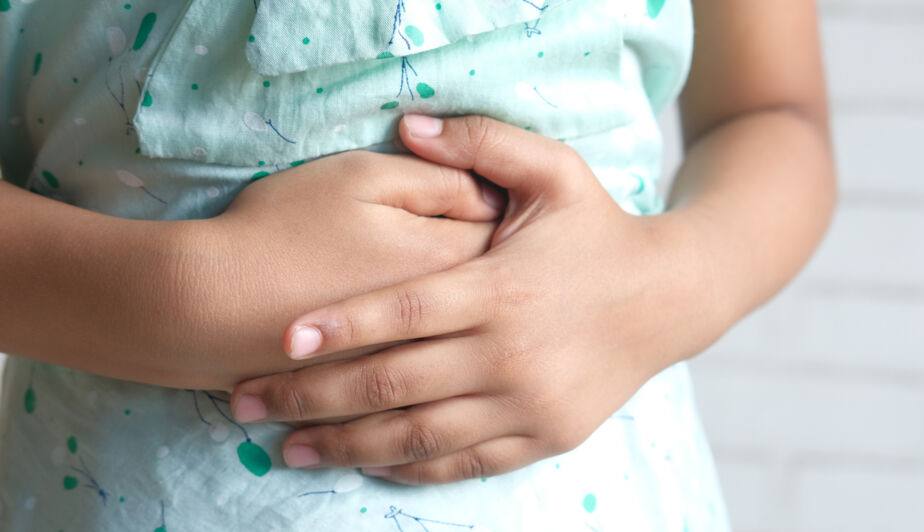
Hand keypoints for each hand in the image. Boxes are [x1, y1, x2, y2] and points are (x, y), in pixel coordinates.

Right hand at [177, 150, 502, 389]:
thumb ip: (438, 177)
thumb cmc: (283, 228)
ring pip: (469, 353)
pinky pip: (435, 397)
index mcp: (450, 260)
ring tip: (470, 315)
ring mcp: (418, 367)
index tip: (500, 204)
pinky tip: (435, 372)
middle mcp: (447, 324)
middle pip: (499, 300)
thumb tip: (489, 192)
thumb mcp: (362, 177)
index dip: (508, 215)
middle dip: (502, 279)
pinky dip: (440, 384)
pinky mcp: (385, 398)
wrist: (207, 306)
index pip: (509, 235)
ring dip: (476, 334)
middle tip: (493, 261)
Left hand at [231, 115, 723, 483]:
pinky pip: (465, 462)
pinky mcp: (545, 435)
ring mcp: (528, 403)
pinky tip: (366, 460)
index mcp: (502, 288)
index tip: (280, 341)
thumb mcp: (556, 171)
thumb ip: (483, 142)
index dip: (339, 327)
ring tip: (286, 448)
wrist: (670, 297)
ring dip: (345, 444)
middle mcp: (510, 354)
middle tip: (247, 402)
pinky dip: (411, 465)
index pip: (404, 312)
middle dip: (312, 397)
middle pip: (394, 382)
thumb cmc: (601, 232)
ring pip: (420, 435)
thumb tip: (409, 122)